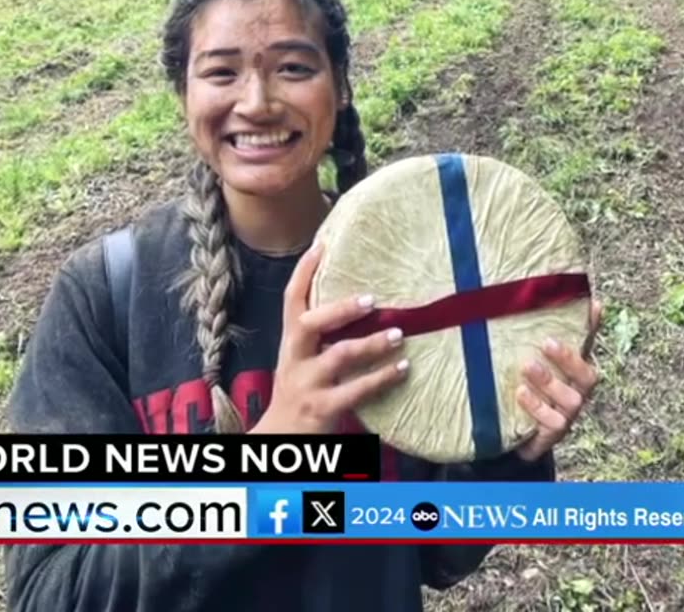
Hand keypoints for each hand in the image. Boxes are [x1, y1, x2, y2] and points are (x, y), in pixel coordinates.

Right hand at [251, 242, 408, 434]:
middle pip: (309, 323)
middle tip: (372, 298)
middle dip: (340, 309)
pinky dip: (382, 378)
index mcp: (290, 342)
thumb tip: (364, 305)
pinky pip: (355, 391)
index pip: (291, 299)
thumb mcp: (302, 361)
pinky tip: (402, 368)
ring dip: (371, 344)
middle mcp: (294, 358)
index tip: (322, 243)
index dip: (304, 271)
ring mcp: (306, 384)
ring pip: (338, 356)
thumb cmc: (301, 393)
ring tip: (398, 334)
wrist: (281, 439)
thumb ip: (322, 337)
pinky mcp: (322, 408)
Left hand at [514, 300, 603, 460]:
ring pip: (570, 399)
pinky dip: (537, 407)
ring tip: (527, 367)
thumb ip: (531, 336)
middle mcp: (576, 392)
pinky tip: (521, 393)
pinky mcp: (551, 433)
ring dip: (549, 381)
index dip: (593, 327)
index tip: (595, 305)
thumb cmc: (527, 391)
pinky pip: (552, 422)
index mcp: (574, 371)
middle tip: (547, 342)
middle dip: (569, 358)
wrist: (514, 434)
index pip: (588, 346)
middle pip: (587, 375)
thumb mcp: (526, 362)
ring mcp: (567, 414)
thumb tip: (534, 301)